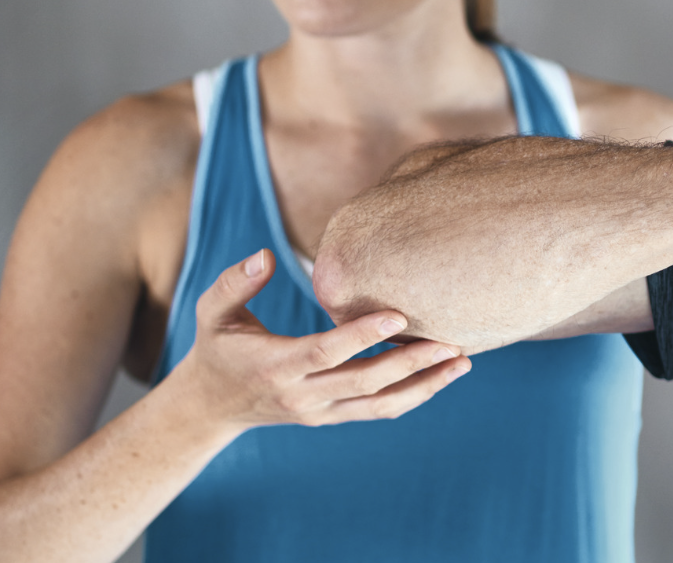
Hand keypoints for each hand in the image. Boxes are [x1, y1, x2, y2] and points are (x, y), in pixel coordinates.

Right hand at [171, 250, 470, 432]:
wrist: (212, 406)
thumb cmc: (217, 346)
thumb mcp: (211, 312)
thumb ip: (234, 283)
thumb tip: (262, 255)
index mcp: (275, 366)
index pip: (325, 353)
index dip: (362, 336)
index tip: (399, 315)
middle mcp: (301, 396)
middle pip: (363, 383)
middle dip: (409, 363)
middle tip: (450, 341)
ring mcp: (319, 412)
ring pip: (378, 406)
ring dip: (423, 386)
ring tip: (461, 362)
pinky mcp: (332, 417)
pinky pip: (377, 411)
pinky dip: (413, 396)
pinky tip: (443, 375)